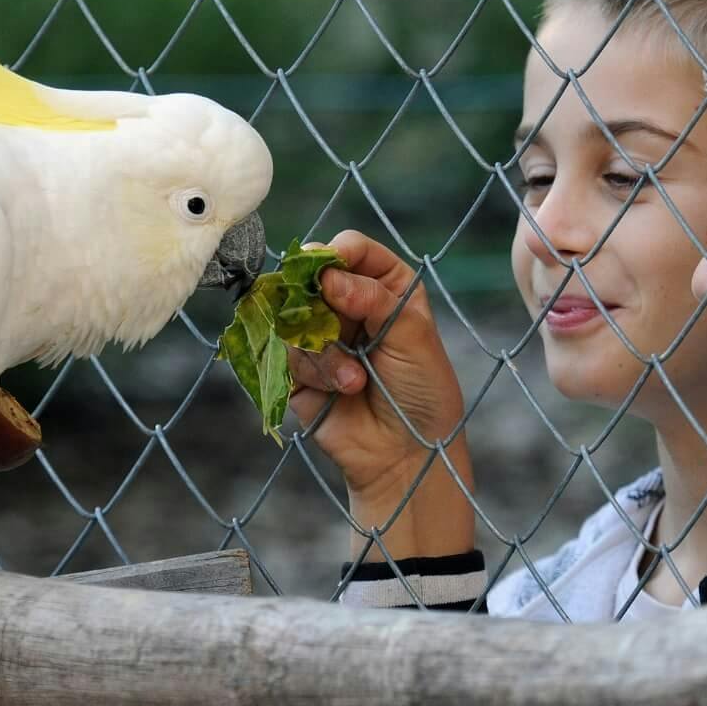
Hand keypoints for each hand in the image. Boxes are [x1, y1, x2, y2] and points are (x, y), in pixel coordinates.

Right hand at [287, 230, 474, 561]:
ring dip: (323, 349)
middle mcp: (349, 305)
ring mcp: (321, 336)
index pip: (351, 250)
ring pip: (293, 316)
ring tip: (354, 380)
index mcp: (385, 286)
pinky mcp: (298, 369)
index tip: (331, 273)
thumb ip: (372, 298)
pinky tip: (339, 391)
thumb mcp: (412, 335)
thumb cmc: (422, 390)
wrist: (406, 454)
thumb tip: (327, 275)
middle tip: (337, 325)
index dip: (337, 255)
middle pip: (310, 277)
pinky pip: (284, 351)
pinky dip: (311, 370)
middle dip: (322, 304)